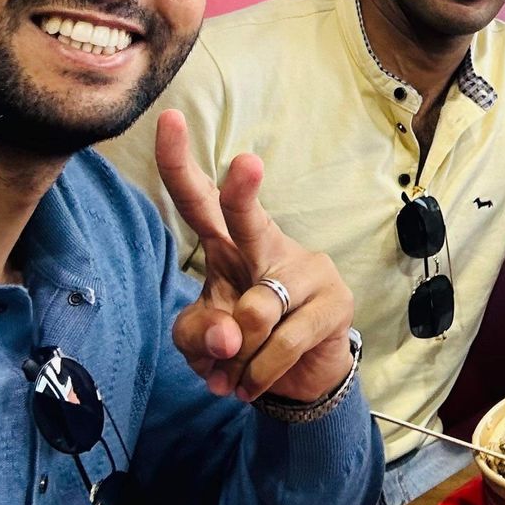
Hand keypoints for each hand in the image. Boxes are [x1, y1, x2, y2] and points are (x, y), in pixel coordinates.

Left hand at [155, 111, 355, 403]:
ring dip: (236, 357)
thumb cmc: (246, 343)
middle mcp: (267, 247)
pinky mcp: (336, 302)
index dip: (179, 163)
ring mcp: (308, 270)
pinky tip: (250, 385)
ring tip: (235, 373)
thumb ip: (197, 333)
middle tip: (247, 164)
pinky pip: (280, 343)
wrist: (301, 378)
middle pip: (247, 218)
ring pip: (255, 310)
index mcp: (229, 245)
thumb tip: (229, 336)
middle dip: (242, 193)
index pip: (200, 199)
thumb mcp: (203, 342)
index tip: (168, 119)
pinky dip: (257, 373)